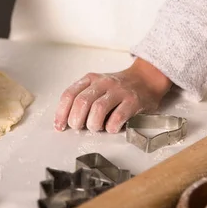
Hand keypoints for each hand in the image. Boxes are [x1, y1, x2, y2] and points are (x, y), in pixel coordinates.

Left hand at [54, 58, 172, 132]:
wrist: (146, 79)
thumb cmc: (118, 88)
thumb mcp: (97, 86)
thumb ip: (82, 98)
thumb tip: (65, 120)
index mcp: (90, 79)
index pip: (69, 95)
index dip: (61, 113)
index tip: (59, 126)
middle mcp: (103, 83)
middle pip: (82, 102)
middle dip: (76, 119)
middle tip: (78, 127)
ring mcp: (119, 91)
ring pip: (98, 109)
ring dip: (93, 124)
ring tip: (96, 127)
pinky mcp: (133, 101)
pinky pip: (118, 117)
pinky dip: (111, 127)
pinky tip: (111, 128)